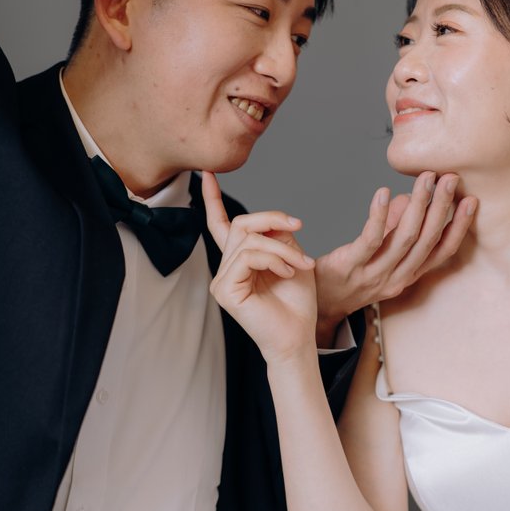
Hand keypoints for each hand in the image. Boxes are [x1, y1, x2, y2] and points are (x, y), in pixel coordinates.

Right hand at [202, 172, 318, 364]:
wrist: (298, 337)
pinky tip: (287, 272)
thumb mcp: (293, 257)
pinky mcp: (225, 290)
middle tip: (299, 225)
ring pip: (249, 240)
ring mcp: (222, 279)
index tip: (208, 173)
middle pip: (241, 224)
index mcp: (240, 259)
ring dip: (282, 247)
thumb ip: (278, 235)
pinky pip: (247, 256)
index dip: (213, 198)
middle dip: (272, 219)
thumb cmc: (297, 303)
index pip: (221, 224)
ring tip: (301, 263)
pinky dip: (273, 259)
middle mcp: (227, 267)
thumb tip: (272, 219)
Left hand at [314, 172, 475, 344]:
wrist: (319, 304)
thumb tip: (410, 199)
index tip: (471, 200)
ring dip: (418, 205)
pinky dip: (379, 214)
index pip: (442, 251)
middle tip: (450, 179)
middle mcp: (397, 277)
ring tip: (425, 179)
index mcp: (409, 275)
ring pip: (404, 238)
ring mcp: (375, 274)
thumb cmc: (350, 276)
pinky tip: (383, 192)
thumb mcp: (381, 256)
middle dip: (442, 207)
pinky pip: (370, 239)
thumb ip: (395, 229)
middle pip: (427, 240)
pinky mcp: (351, 267)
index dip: (459, 227)